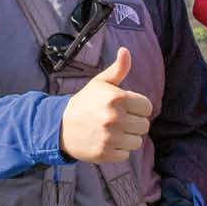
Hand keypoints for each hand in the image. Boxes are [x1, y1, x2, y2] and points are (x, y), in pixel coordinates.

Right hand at [60, 47, 153, 163]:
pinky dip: (118, 150)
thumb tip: (125, 51)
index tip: (125, 108)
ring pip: (137, 141)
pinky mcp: (105, 153)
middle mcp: (114, 117)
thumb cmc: (85, 102)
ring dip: (127, 138)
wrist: (59, 126)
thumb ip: (118, 69)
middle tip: (117, 120)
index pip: (147, 107)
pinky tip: (106, 142)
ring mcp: (109, 137)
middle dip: (133, 123)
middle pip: (144, 125)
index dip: (137, 107)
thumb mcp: (100, 83)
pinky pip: (125, 154)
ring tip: (112, 131)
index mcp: (116, 97)